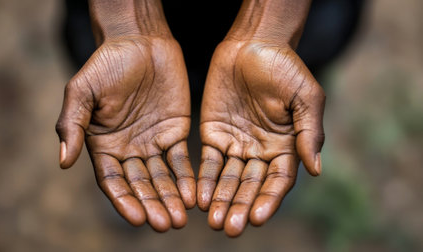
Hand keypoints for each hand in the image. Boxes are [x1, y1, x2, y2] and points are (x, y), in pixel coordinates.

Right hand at [55, 35, 194, 231]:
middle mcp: (128, 150)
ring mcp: (152, 143)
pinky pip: (181, 160)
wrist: (140, 41)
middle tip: (164, 224)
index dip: (124, 200)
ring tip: (180, 219)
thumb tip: (63, 162)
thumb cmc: (106, 63)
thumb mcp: (82, 91)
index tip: (137, 219)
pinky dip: (187, 178)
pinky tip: (193, 195)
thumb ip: (71, 124)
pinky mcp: (175, 132)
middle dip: (152, 205)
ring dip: (171, 198)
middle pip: (140, 185)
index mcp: (103, 145)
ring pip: (162, 178)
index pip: (112, 181)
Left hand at [198, 39, 324, 236]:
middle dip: (241, 207)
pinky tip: (199, 198)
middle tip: (230, 228)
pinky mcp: (213, 134)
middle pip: (251, 186)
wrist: (252, 43)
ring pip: (229, 179)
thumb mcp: (306, 97)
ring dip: (222, 200)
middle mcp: (260, 151)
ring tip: (214, 221)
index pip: (278, 180)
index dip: (269, 199)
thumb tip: (316, 170)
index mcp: (286, 146)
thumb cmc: (285, 67)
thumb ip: (309, 132)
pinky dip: (205, 181)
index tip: (258, 217)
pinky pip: (209, 162)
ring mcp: (236, 144)